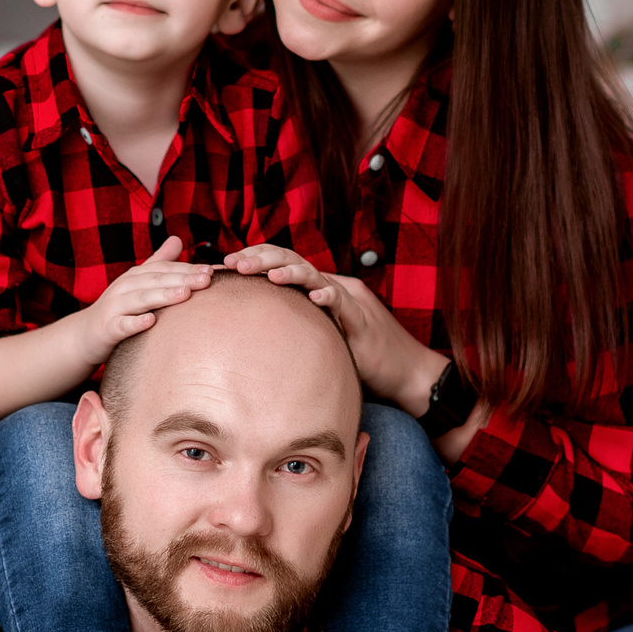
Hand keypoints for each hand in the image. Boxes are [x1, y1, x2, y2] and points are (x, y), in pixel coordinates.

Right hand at [72, 238, 214, 366]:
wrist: (85, 334)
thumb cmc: (119, 308)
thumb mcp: (138, 283)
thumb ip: (158, 262)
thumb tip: (178, 239)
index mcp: (136, 276)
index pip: (165, 269)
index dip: (188, 269)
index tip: (212, 271)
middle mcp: (125, 287)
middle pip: (156, 280)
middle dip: (182, 279)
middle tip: (206, 279)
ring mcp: (115, 307)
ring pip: (141, 299)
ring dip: (163, 296)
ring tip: (185, 294)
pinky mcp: (108, 328)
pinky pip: (122, 325)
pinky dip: (135, 323)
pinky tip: (151, 322)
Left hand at [224, 246, 444, 415]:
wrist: (406, 373)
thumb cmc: (360, 360)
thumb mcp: (318, 339)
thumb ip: (294, 328)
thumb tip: (252, 333)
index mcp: (319, 289)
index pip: (283, 263)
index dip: (255, 258)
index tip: (227, 264)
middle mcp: (332, 287)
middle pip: (293, 261)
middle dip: (261, 258)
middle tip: (233, 262)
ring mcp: (349, 301)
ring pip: (316, 276)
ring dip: (289, 272)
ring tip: (267, 275)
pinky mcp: (363, 320)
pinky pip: (345, 303)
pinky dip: (330, 297)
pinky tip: (315, 297)